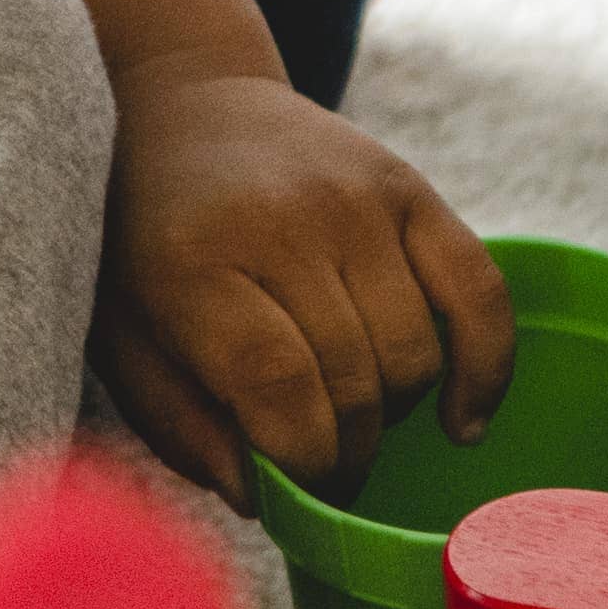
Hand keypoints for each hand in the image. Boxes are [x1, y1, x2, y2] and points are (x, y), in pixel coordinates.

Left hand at [93, 68, 511, 506]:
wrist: (182, 106)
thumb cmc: (142, 242)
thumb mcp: (121, 335)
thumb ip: (179, 424)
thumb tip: (263, 502)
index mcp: (191, 260)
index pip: (279, 384)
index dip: (303, 459)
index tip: (295, 488)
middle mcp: (278, 218)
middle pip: (355, 378)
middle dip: (347, 453)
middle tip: (325, 469)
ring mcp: (352, 197)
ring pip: (416, 354)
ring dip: (397, 414)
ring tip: (355, 415)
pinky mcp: (408, 186)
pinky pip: (481, 294)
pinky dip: (487, 369)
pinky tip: (460, 420)